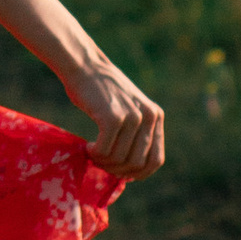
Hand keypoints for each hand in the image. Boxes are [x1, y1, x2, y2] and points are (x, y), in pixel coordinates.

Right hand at [63, 59, 164, 180]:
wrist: (84, 66)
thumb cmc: (101, 91)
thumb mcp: (129, 108)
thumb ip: (137, 133)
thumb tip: (134, 172)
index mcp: (155, 116)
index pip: (156, 160)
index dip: (139, 173)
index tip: (121, 173)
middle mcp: (148, 116)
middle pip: (137, 164)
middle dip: (118, 170)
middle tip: (102, 163)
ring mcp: (132, 117)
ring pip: (120, 159)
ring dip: (104, 163)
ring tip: (93, 153)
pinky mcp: (113, 117)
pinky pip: (105, 151)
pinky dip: (95, 154)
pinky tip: (88, 147)